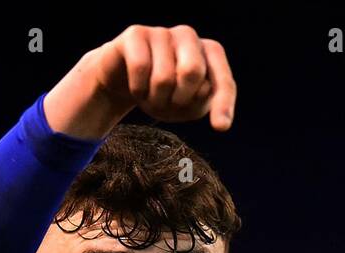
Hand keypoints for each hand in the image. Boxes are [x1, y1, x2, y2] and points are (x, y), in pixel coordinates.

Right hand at [90, 25, 235, 130]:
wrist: (122, 80)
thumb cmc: (161, 94)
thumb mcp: (184, 107)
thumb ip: (200, 101)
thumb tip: (206, 90)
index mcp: (209, 54)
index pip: (223, 81)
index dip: (223, 104)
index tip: (220, 128)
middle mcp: (189, 37)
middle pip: (193, 72)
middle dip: (179, 100)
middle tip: (168, 106)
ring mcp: (162, 33)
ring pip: (163, 77)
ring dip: (154, 99)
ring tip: (150, 97)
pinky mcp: (136, 34)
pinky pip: (140, 68)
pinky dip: (138, 89)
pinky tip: (136, 88)